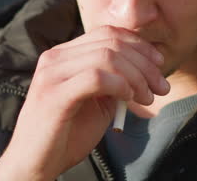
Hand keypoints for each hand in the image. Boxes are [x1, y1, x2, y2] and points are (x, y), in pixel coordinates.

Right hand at [0, 25, 169, 179]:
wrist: (34, 164)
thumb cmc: (66, 135)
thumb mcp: (96, 102)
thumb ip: (113, 81)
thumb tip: (143, 69)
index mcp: (63, 55)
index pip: (106, 33)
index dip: (138, 45)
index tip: (159, 64)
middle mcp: (55, 58)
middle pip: (111, 42)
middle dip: (144, 63)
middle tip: (161, 86)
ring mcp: (52, 74)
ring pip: (107, 56)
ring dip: (136, 76)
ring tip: (147, 97)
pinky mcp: (54, 94)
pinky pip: (96, 77)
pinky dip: (120, 84)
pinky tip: (128, 98)